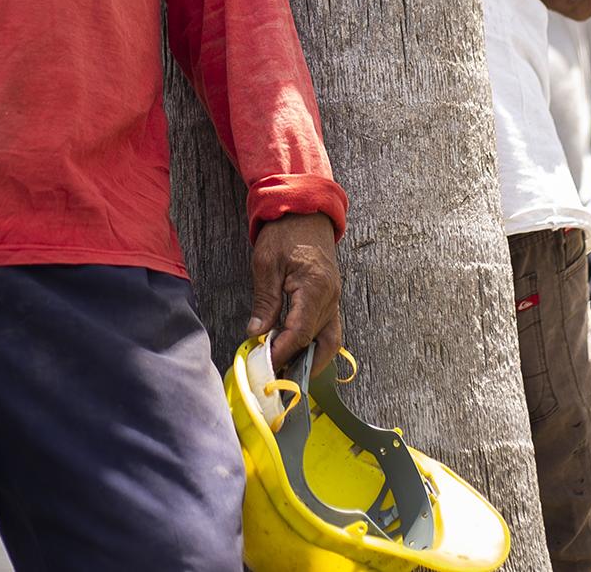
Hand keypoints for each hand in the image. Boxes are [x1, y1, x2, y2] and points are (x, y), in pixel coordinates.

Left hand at [247, 213, 342, 373]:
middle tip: (279, 379)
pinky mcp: (330, 297)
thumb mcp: (266, 264)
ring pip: (329, 340)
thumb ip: (265, 302)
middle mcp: (330, 297)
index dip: (282, 352)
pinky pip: (328, 328)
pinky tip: (296, 351)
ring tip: (287, 371)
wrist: (304, 211)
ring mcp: (334, 298)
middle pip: (321, 343)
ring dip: (310, 358)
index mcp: (314, 288)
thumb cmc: (284, 233)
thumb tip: (256, 333)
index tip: (264, 365)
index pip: (300, 333)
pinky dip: (314, 344)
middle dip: (301, 364)